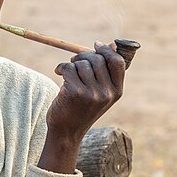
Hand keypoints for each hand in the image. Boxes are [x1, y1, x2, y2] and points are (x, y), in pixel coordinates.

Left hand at [37, 41, 125, 172]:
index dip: (107, 51)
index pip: (117, 62)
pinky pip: (68, 68)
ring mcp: (92, 93)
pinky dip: (61, 68)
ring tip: (67, 74)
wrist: (66, 132)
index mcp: (116, 92)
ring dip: (71, 65)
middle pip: (97, 59)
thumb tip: (110, 44)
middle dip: (83, 56)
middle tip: (74, 61)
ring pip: (81, 63)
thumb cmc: (81, 108)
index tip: (96, 44)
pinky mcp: (75, 92)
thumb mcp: (99, 93)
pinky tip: (58, 74)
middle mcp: (107, 93)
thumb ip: (105, 72)